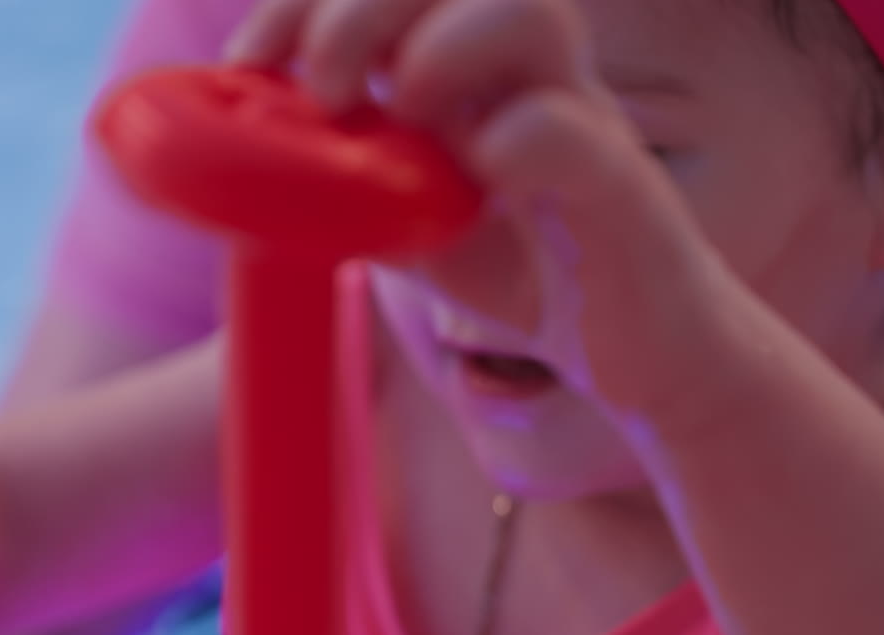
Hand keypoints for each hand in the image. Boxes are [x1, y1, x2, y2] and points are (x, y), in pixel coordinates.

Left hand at [227, 0, 740, 416]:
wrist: (640, 350)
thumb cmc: (525, 270)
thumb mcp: (411, 222)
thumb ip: (346, 186)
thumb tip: (244, 172)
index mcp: (471, 71)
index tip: (249, 56)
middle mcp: (528, 77)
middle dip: (365, 7)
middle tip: (319, 83)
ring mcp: (582, 124)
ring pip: (535, 18)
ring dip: (444, 48)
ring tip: (401, 111)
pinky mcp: (621, 196)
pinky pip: (576, 137)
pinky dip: (519, 139)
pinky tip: (478, 177)